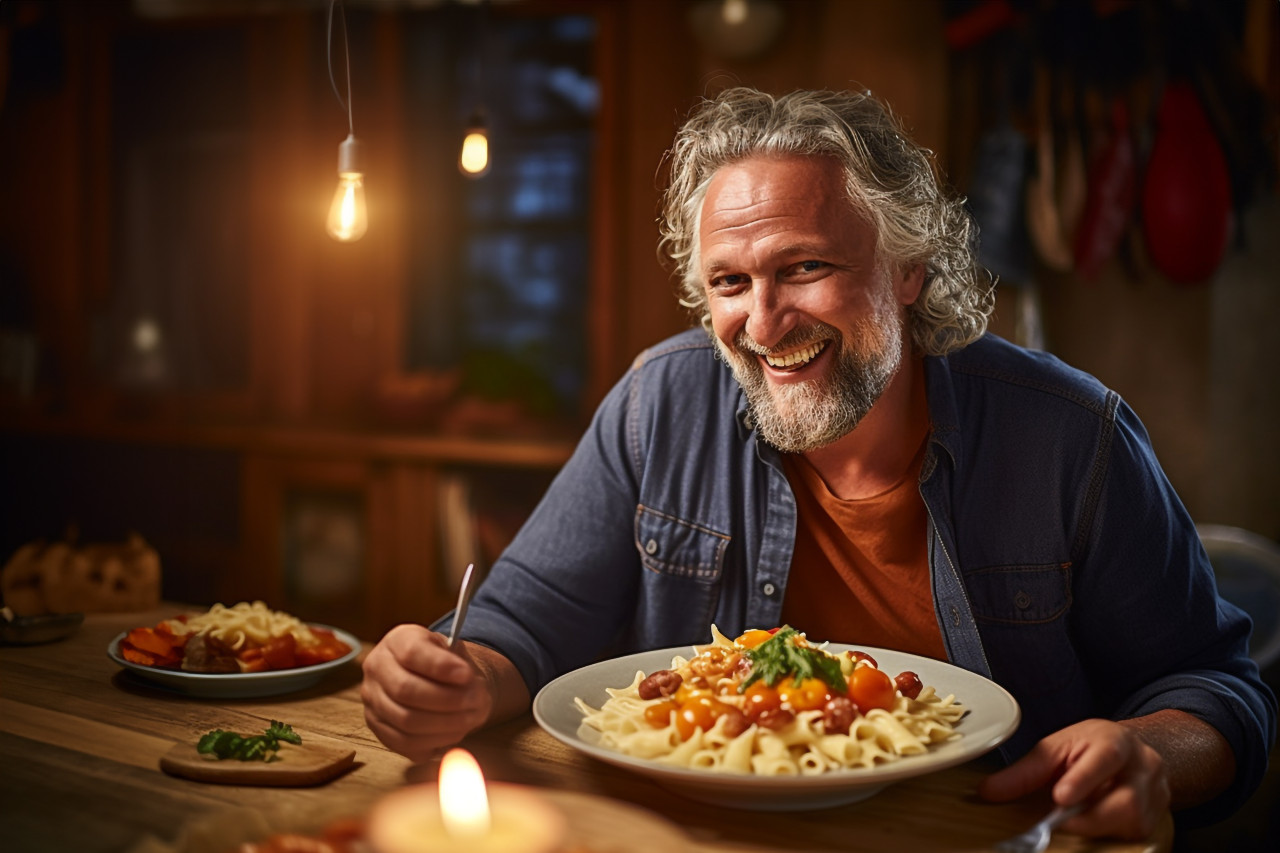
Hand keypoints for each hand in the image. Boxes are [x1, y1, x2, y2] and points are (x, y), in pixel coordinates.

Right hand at [361, 624, 492, 761]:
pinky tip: (455, 732)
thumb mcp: (453, 651)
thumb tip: (467, 682)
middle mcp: (377, 669)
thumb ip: (459, 663)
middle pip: (404, 689)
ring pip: (405, 720)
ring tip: (470, 718)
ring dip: (444, 723)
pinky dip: (434, 741)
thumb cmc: (445, 662)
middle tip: (474, 701)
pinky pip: (406, 743)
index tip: (467, 674)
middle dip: (445, 699)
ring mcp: (373, 701)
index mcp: (396, 641)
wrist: (434, 678)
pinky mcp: (378, 729)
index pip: (411, 653)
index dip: (440, 666)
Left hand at [978, 718, 1170, 839]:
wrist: (1128, 752)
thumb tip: (987, 792)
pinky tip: (1097, 822)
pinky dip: (1110, 833)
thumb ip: (1023, 773)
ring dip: (1098, 827)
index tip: (1061, 798)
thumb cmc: (1088, 749)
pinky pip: (1138, 834)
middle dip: (1089, 817)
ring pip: (1134, 821)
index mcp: (1116, 740)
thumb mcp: (1055, 750)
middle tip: (1063, 819)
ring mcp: (1158, 793)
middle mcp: (1144, 765)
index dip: (1084, 779)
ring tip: (1079, 817)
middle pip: (1125, 800)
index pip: (1105, 757)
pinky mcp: (1160, 817)